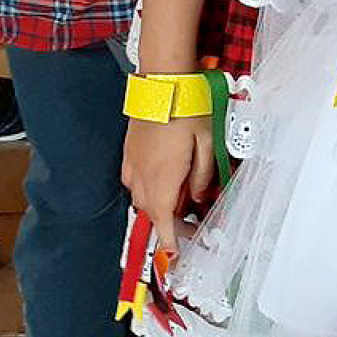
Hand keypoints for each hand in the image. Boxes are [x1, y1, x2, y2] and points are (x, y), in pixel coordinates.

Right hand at [121, 114, 215, 255]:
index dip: (169, 240)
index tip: (174, 253)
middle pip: (154, 212)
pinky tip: (162, 180)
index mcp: (165, 177)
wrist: (163, 82)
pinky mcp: (128, 153)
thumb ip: (203, 175)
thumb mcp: (208, 142)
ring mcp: (132, 164)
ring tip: (179, 200)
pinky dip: (147, 188)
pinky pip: (134, 181)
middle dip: (170, 222)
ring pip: (142, 198)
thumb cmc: (188, 108)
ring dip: (159, 205)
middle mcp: (144, 175)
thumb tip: (198, 197)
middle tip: (191, 222)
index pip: (163, 220)